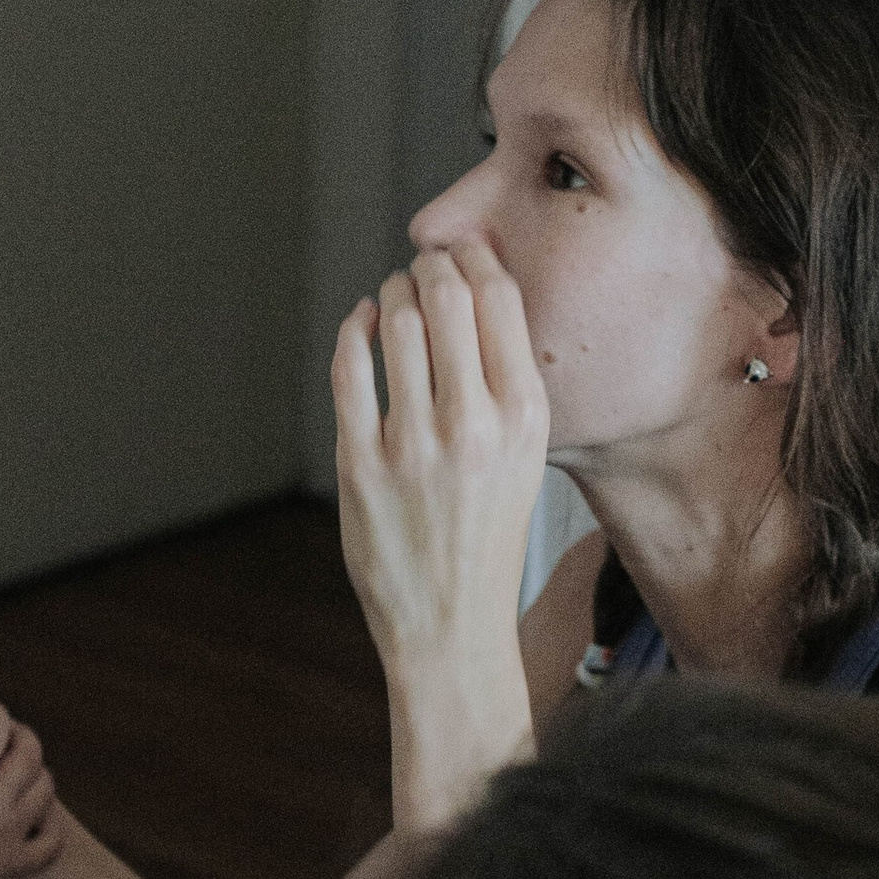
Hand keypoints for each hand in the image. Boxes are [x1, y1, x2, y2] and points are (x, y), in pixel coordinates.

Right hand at [0, 696, 60, 878]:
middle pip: (30, 753)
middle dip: (22, 735)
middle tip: (7, 734)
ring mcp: (10, 833)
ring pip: (45, 791)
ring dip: (40, 773)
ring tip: (23, 769)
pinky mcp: (13, 863)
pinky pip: (50, 843)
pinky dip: (52, 826)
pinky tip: (41, 816)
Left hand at [332, 245, 547, 824]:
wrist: (453, 628)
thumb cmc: (489, 538)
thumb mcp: (527, 459)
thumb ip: (506, 385)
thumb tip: (478, 299)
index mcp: (527, 418)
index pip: (501, 300)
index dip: (476, 259)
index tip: (462, 251)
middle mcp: (475, 425)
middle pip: (448, 298)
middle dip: (431, 266)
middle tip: (423, 265)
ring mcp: (414, 446)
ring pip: (398, 324)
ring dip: (392, 293)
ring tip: (393, 293)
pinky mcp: (362, 466)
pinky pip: (351, 369)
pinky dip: (354, 330)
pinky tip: (361, 323)